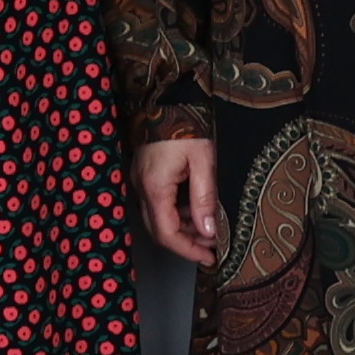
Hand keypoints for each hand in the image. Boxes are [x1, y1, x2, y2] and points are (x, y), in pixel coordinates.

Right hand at [130, 134, 222, 265]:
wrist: (170, 96)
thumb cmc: (187, 123)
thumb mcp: (204, 161)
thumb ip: (205, 198)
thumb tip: (208, 232)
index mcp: (155, 186)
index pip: (167, 233)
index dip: (188, 250)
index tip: (210, 258)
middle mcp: (142, 186)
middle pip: (160, 230)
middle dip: (187, 243)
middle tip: (213, 248)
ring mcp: (141, 180)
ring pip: (158, 218)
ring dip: (183, 228)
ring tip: (210, 229)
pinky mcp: (145, 173)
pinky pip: (158, 203)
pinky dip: (177, 213)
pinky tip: (197, 210)